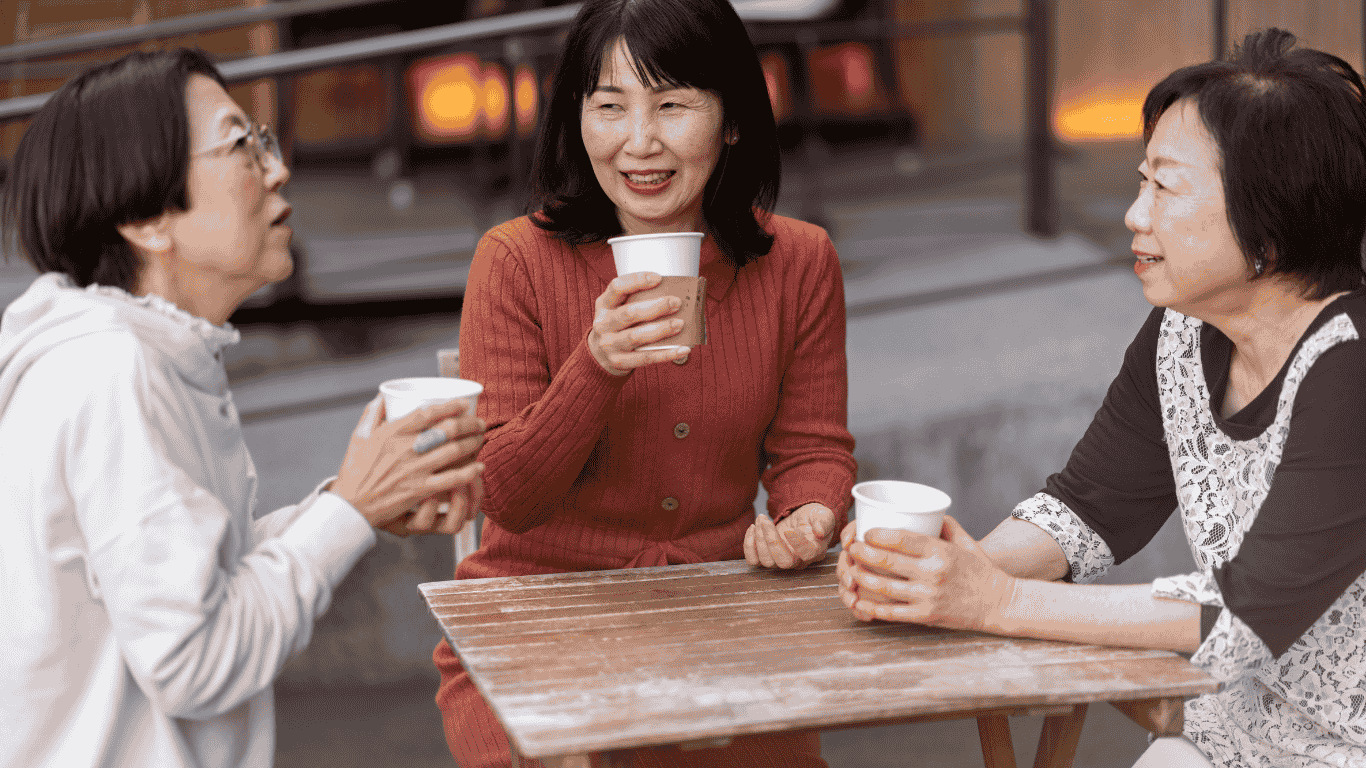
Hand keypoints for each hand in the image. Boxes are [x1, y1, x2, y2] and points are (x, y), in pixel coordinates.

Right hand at [331, 396, 485, 532]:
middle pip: (447, 429)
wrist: (351, 505)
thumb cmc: (354, 470)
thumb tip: (383, 395)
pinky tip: (479, 467)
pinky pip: (451, 479)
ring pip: (453, 451)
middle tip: (478, 422)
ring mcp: (414, 469)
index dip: (450, 406)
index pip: (427, 413)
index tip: (464, 403)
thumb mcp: (359, 436)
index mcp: (392, 432)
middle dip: (469, 423)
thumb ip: (372, 413)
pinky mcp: (420, 489)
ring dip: (472, 443)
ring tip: (481, 439)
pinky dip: (469, 472)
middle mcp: (406, 448)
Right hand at [588, 272, 689, 374]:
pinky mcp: (619, 362)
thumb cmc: (616, 325)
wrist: (598, 356)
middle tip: (676, 302)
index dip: (637, 281)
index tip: (659, 278)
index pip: (617, 287)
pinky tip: (683, 349)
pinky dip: (666, 354)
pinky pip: (646, 358)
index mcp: (604, 304)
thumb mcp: (616, 308)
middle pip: (629, 313)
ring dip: (661, 329)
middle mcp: (603, 324)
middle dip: (655, 307)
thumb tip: (673, 293)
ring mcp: (610, 345)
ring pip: (637, 336)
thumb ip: (635, 300)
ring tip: (680, 324)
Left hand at [745, 502, 835, 568]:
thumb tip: (820, 531)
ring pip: (766, 561)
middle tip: (765, 521)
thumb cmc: (814, 518)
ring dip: (759, 538)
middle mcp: (798, 560)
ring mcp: (781, 560)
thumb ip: (824, 522)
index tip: (788, 529)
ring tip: (761, 519)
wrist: (802, 519)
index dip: (796, 543)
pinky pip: (753, 560)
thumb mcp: (824, 515)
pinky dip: (748, 545)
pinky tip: (753, 528)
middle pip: (783, 562)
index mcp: (815, 551)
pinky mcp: (767, 557)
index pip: (806, 554)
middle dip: (771, 541)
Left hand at [838, 515, 1015, 631]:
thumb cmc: (980, 569)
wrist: (999, 603)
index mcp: (940, 551)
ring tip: (851, 571)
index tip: (865, 532)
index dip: (877, 534)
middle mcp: (932, 573)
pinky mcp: (926, 616)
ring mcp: (928, 596)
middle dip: (862, 553)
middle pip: (886, 561)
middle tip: (851, 549)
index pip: (901, 538)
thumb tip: (923, 511)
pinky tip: (861, 601)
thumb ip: (944, 524)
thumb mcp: (966, 542)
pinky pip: (892, 612)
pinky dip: (873, 607)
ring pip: (884, 586)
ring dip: (861, 578)